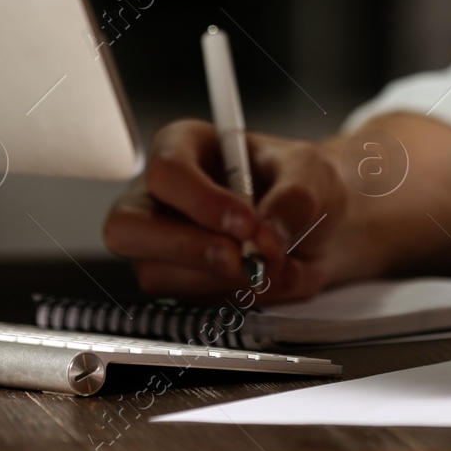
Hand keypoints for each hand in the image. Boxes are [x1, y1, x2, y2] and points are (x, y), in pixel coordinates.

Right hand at [103, 119, 361, 301]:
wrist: (322, 224)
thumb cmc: (303, 183)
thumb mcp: (310, 172)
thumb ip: (294, 198)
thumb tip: (269, 235)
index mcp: (184, 147)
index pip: (166, 170)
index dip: (201, 200)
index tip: (245, 222)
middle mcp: (161, 196)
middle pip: (128, 227)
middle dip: (186, 248)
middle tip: (239, 258)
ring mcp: (164, 244)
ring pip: (155, 273)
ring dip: (216, 279)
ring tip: (269, 267)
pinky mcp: (179, 282)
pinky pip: (188, 302)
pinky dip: (233, 298)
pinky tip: (266, 280)